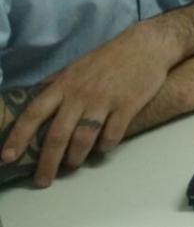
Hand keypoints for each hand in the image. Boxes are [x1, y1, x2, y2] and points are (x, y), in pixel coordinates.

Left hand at [1, 22, 176, 186]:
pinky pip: (112, 136)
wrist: (147, 46)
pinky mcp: (127, 106)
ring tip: (73, 164)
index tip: (7, 157)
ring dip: (75, 158)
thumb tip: (34, 99)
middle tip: (42, 181)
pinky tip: (102, 148)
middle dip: (47, 162)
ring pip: (83, 139)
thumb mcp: (76, 66)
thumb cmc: (109, 57)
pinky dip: (104, 147)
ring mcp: (105, 101)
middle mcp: (81, 94)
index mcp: (64, 84)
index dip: (18, 137)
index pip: (34, 113)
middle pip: (58, 135)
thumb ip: (56, 84)